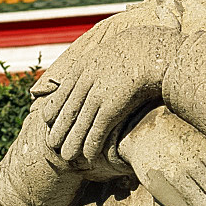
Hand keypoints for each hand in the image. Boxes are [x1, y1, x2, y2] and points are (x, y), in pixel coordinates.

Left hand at [32, 26, 181, 164]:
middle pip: (66, 113)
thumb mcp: (111, 48)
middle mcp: (86, 81)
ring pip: (78, 126)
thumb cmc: (140, 48)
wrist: (156, 49)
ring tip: (67, 157)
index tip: (49, 122)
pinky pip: (96, 131)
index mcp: (83, 66)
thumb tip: (99, 63)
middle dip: (58, 131)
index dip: (53, 111)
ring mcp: (97, 94)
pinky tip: (89, 156)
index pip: (60, 94)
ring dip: (72, 144)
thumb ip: (100, 60)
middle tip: (52, 146)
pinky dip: (91, 145)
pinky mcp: (111, 106)